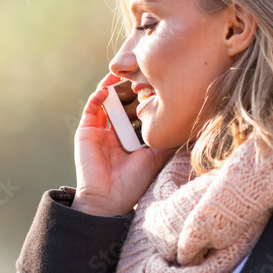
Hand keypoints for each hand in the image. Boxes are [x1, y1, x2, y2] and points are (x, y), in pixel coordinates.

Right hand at [72, 72, 176, 216]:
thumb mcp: (155, 157)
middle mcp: (115, 133)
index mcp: (132, 140)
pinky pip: (91, 109)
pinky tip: (107, 88)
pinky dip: (98, 96)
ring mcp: (100, 132)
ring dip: (112, 86)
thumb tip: (186, 124)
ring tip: (122, 73)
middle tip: (138, 73)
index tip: (154, 85)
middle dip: (129, 88)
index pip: (138, 112)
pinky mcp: (86, 132)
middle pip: (122, 103)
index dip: (144, 98)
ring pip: (106, 102)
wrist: (108, 199)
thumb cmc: (133, 182)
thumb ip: (165, 140)